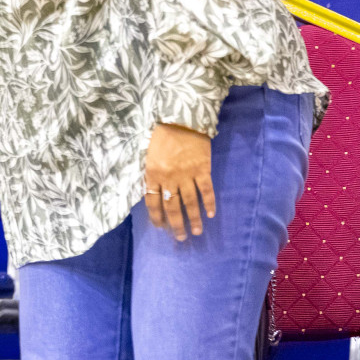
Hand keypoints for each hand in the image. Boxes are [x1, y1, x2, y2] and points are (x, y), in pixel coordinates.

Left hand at [144, 122, 214, 240]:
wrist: (181, 121)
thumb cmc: (162, 137)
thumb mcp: (148, 156)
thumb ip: (151, 175)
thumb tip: (152, 193)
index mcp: (153, 174)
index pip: (152, 202)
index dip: (157, 216)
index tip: (161, 228)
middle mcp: (169, 178)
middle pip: (172, 206)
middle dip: (176, 224)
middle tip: (181, 238)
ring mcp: (186, 175)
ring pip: (190, 202)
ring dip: (194, 219)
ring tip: (196, 232)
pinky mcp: (202, 170)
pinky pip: (206, 190)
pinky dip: (209, 203)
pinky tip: (210, 214)